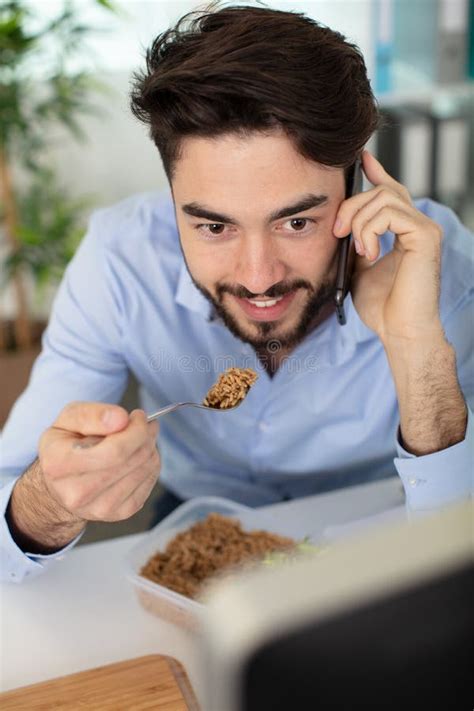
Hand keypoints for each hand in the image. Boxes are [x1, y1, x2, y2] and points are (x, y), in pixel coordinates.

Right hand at [38, 401, 159, 522]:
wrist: (61, 485)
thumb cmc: (66, 446)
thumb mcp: (68, 419)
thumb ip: (92, 414)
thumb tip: (121, 419)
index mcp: (59, 464)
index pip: (114, 450)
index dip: (135, 430)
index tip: (137, 416)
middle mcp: (77, 493)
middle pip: (132, 459)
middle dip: (146, 435)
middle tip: (145, 424)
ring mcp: (100, 508)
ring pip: (144, 469)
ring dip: (150, 448)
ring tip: (140, 439)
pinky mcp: (120, 513)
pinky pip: (149, 482)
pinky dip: (151, 464)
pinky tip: (139, 457)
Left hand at [333, 150, 444, 344]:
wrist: (398, 330)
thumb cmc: (382, 307)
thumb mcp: (359, 269)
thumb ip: (356, 243)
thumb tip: (343, 223)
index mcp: (404, 231)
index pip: (391, 191)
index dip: (375, 171)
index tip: (359, 158)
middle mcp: (418, 225)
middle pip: (381, 190)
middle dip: (352, 205)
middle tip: (338, 231)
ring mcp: (425, 228)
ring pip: (383, 198)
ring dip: (359, 222)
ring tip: (357, 250)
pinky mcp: (426, 235)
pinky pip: (390, 213)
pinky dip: (370, 231)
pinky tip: (368, 253)